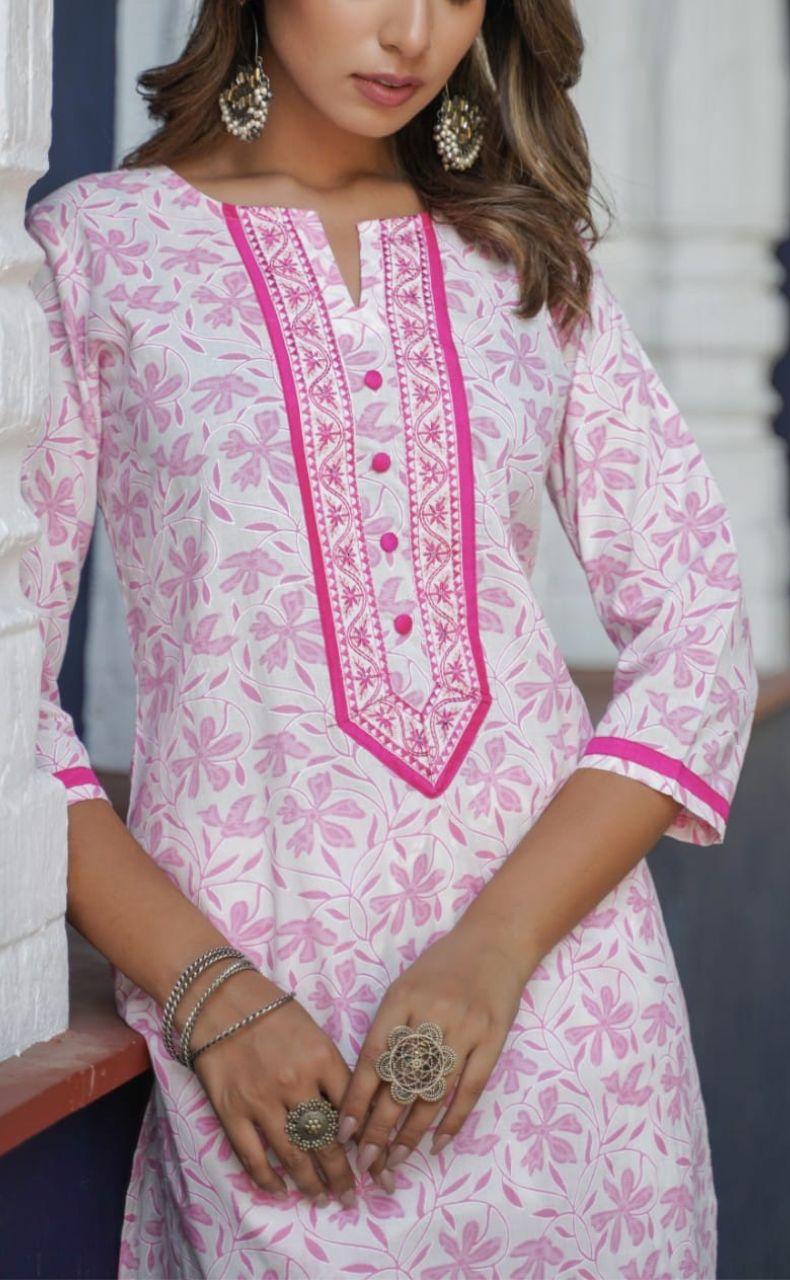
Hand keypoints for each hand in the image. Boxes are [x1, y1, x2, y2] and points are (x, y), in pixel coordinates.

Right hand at [185, 968, 359, 1207]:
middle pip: (326, 1140)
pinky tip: (280, 1191)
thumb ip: (332, 1072)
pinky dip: (267, 1180)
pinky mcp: (232, 1112)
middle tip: (351, 1196)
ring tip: (323, 1199)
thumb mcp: (314, 1033)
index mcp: (321, 1058)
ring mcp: (262, 1100)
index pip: (351, 1110)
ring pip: (294, 1155)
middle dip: (342, 1174)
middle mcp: (295, 1083)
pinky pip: (253, 1157)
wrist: (220, 1000)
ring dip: (311, 1183)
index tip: (372, 1162)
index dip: (364, 1141)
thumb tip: (351, 1115)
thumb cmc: (272, 1012)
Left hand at [336, 915, 531, 1186]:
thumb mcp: (404, 987)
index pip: (373, 1059)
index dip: (357, 1099)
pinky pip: (471, 1089)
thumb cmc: (441, 967)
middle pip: (401, 1082)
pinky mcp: (493, 1041)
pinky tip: (438, 1142)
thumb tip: (364, 1087)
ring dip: (414, 1131)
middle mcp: (432, 1015)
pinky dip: (454, 1120)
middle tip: (367, 1161)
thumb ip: (387, 1030)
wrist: (495, 943)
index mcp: (402, 999)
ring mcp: (466, 1029)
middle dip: (380, 1127)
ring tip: (397, 1158)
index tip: (342, 1132)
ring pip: (434, 1092)